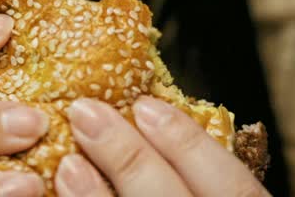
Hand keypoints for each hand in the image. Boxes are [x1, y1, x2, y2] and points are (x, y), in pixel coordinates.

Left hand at [55, 97, 270, 196]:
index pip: (233, 188)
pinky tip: (60, 196)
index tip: (148, 106)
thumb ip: (199, 167)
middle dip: (130, 159)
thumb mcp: (218, 185)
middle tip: (87, 113)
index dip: (191, 145)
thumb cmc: (199, 195)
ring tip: (68, 161)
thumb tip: (147, 114)